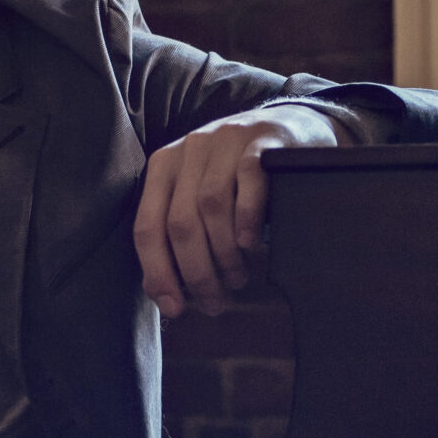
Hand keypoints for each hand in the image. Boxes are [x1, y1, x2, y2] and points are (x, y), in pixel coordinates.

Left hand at [134, 105, 341, 317]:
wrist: (290, 128)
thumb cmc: (240, 177)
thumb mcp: (200, 199)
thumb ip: (177, 238)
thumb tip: (163, 294)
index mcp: (164, 167)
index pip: (147, 227)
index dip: (158, 273)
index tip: (175, 308)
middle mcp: (188, 150)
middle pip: (180, 223)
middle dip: (197, 272)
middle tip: (216, 302)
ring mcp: (225, 141)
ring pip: (212, 207)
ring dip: (224, 254)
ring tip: (239, 277)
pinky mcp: (262, 141)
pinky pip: (248, 180)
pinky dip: (247, 218)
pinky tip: (252, 244)